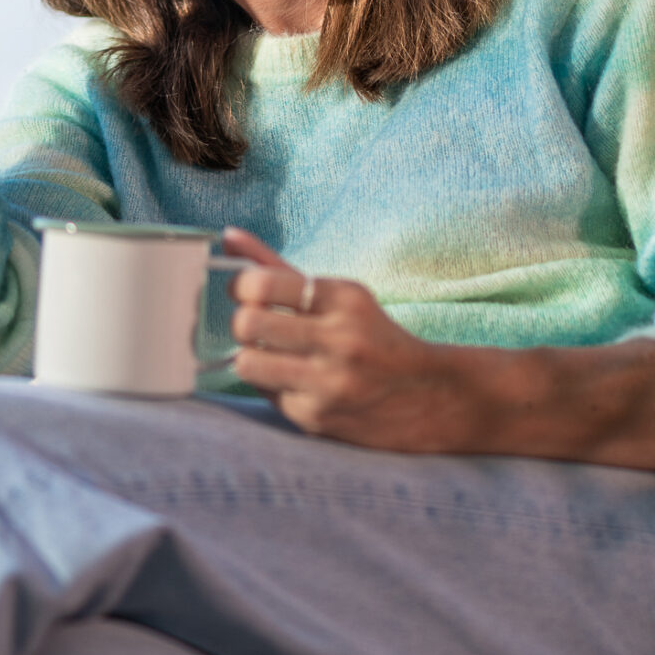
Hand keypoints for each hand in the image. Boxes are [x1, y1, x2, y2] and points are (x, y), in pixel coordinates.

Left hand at [220, 228, 482, 452]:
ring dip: (250, 357)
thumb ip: (276, 266)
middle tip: (254, 325)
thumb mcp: (335, 295)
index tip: (245, 291)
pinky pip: (266, 394)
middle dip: (241, 323)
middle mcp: (338, 339)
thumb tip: (226, 235)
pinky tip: (297, 382)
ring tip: (270, 355)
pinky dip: (273, 386)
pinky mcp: (317, 419)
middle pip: (246, 323)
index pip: (262, 283)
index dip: (240, 286)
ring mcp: (328, 383)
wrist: (428, 396)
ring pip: (246, 363)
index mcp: (343, 298)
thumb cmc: (370, 335)